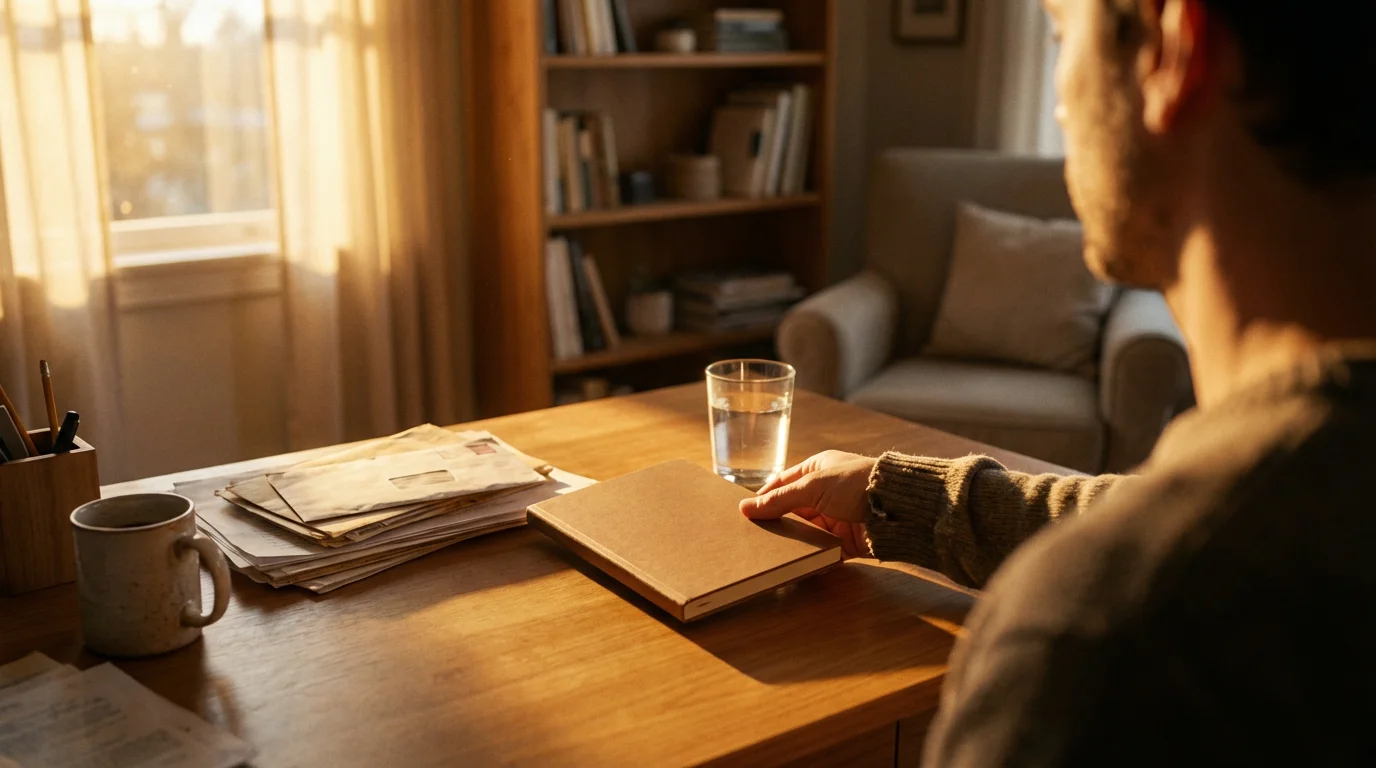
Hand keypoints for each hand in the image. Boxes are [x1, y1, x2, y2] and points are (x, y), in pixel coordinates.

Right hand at [739, 451, 876, 557]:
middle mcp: (825, 494)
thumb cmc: (855, 483)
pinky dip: (809, 559)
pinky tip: (792, 566)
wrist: (896, 507)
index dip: (763, 497)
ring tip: (766, 555)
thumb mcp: (812, 486)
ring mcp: (835, 519)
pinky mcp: (845, 543)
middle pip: (792, 511)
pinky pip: (821, 553)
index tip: (744, 513)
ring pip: (804, 533)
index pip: (782, 484)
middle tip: (750, 538)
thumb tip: (745, 508)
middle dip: (775, 523)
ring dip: (790, 543)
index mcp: (817, 471)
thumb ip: (779, 499)